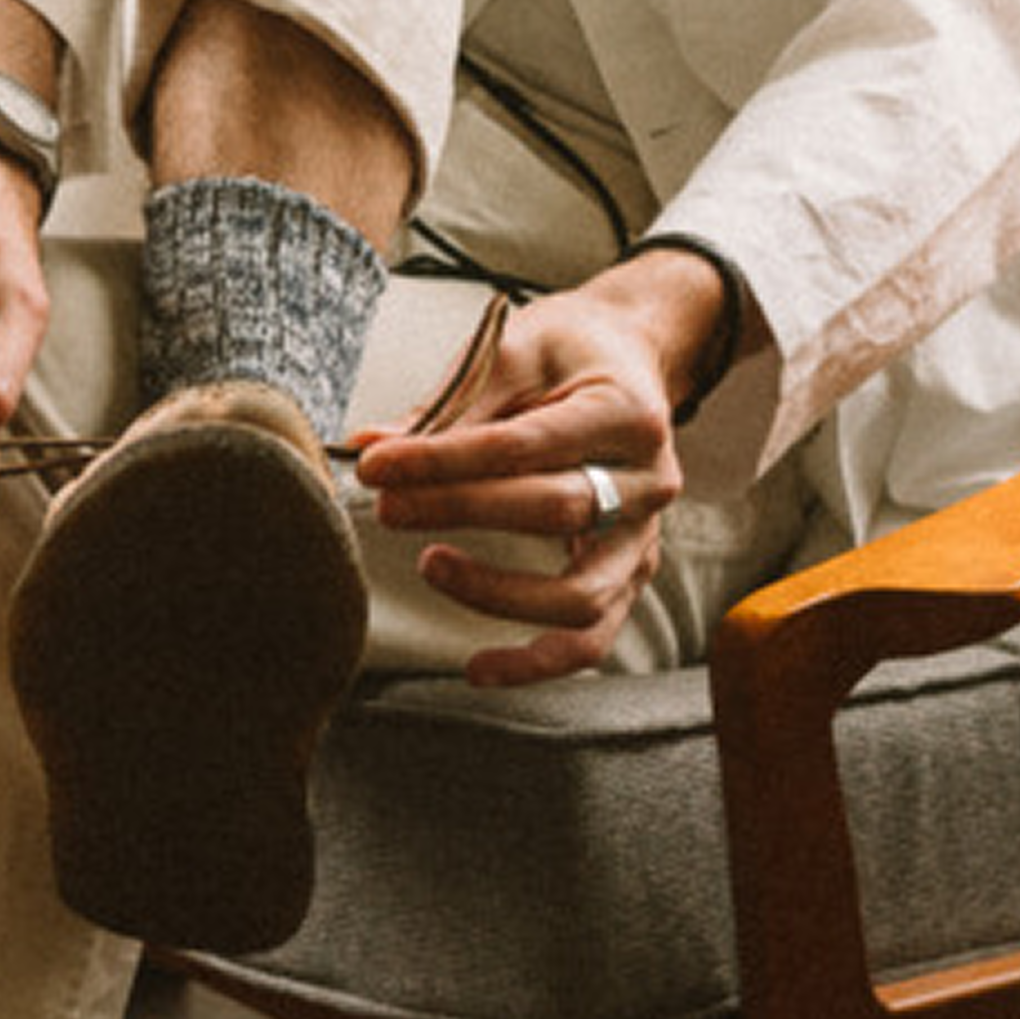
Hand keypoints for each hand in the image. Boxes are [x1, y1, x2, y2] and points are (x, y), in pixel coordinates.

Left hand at [349, 256, 713, 684]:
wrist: (630, 357)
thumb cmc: (566, 352)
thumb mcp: (509, 351)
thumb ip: (448, 407)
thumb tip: (369, 447)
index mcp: (627, 412)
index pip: (524, 446)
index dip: (443, 461)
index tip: (376, 466)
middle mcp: (650, 481)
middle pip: (553, 512)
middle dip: (457, 511)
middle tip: (388, 505)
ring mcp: (645, 536)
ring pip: (582, 594)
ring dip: (496, 591)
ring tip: (429, 565)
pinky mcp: (628, 573)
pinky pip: (591, 637)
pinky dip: (537, 661)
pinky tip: (477, 667)